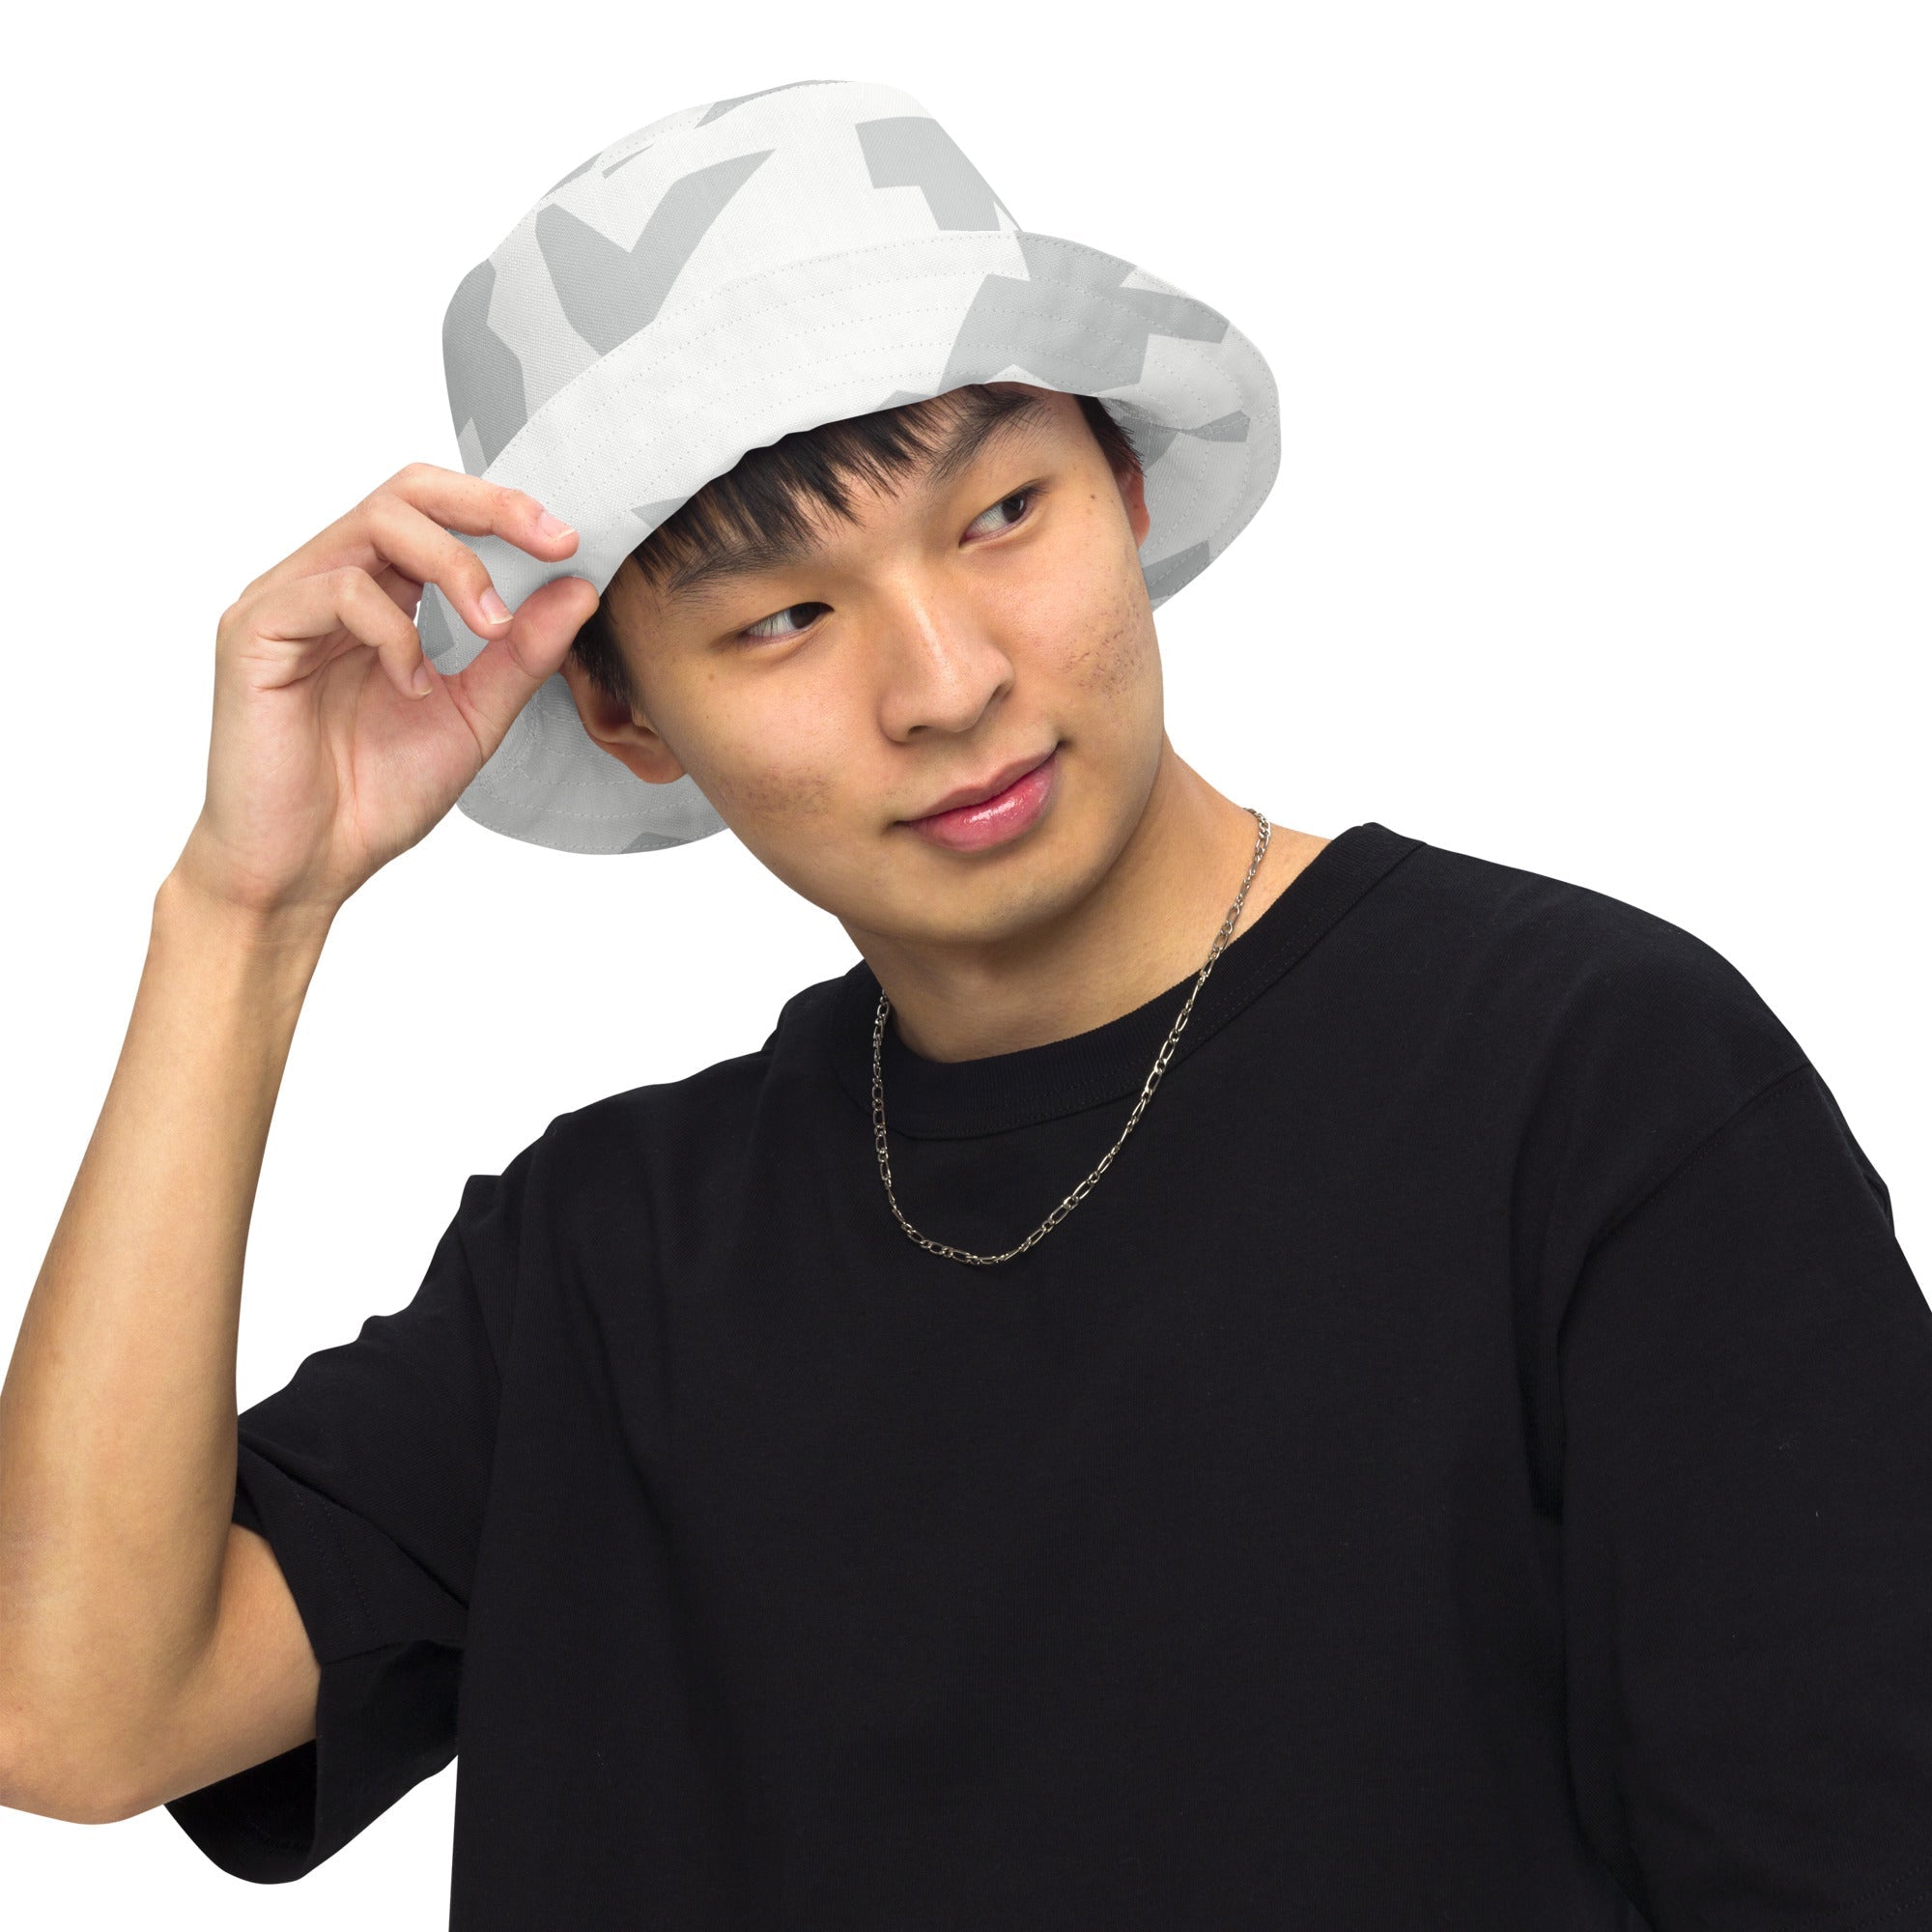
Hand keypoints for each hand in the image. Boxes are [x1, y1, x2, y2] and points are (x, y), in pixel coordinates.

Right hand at [173, 463, 598, 917]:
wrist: (305, 867)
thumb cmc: (373, 796)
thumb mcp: (473, 717)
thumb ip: (522, 655)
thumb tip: (578, 589)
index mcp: (377, 597)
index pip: (433, 512)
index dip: (500, 509)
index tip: (566, 540)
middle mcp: (326, 583)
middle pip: (403, 491)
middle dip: (486, 507)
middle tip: (549, 543)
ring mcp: (286, 601)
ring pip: (375, 523)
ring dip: (455, 569)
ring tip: (491, 631)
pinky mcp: (254, 631)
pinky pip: (337, 590)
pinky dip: (395, 632)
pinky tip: (412, 686)